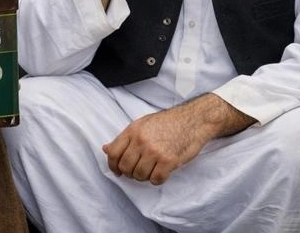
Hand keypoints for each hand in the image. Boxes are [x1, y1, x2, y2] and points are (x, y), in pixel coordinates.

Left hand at [103, 95, 229, 184]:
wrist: (194, 120)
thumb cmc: (169, 122)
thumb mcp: (143, 124)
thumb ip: (125, 138)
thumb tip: (106, 149)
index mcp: (133, 130)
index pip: (113, 153)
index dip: (112, 165)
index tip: (118, 170)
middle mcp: (142, 140)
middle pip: (125, 167)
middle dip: (129, 173)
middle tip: (138, 170)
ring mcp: (155, 151)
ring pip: (139, 175)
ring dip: (144, 176)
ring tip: (152, 169)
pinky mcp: (168, 161)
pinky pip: (155, 179)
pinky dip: (157, 179)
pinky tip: (162, 171)